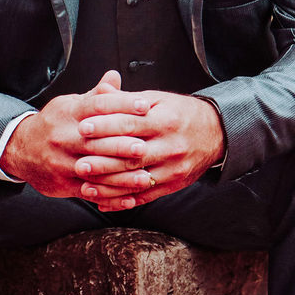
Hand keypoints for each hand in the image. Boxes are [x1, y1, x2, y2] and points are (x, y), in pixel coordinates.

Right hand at [0, 70, 152, 196]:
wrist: (20, 149)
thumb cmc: (53, 124)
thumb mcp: (69, 105)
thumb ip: (95, 96)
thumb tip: (114, 77)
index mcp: (68, 114)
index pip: (96, 106)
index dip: (122, 105)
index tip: (144, 105)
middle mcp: (63, 137)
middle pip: (96, 141)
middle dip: (122, 145)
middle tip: (146, 146)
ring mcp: (62, 162)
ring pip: (95, 170)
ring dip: (122, 176)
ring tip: (146, 177)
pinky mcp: (63, 183)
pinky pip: (90, 190)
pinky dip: (111, 196)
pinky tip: (130, 197)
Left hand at [76, 90, 223, 211]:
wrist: (216, 132)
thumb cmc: (179, 113)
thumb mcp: (157, 100)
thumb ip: (127, 100)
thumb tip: (99, 91)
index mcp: (165, 121)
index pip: (131, 123)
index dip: (105, 126)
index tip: (82, 128)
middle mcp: (171, 146)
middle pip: (132, 155)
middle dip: (103, 161)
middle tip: (78, 163)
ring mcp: (173, 168)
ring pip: (137, 179)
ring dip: (109, 186)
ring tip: (85, 186)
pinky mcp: (174, 184)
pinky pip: (146, 196)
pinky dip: (124, 201)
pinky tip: (104, 203)